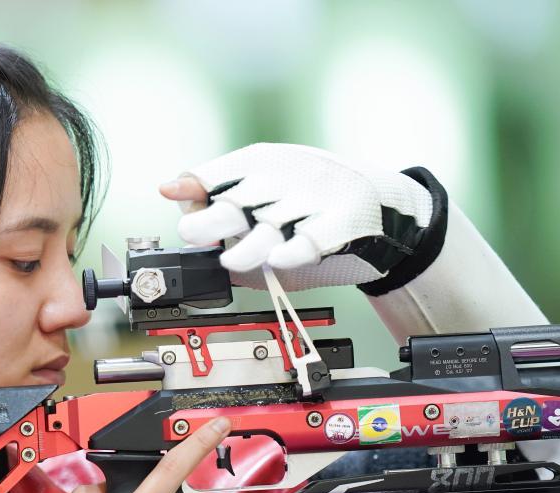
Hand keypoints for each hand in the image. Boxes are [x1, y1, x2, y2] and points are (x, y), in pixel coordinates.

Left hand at [160, 143, 435, 290]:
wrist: (385, 206)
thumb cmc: (313, 203)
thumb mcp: (266, 192)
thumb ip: (220, 199)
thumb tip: (174, 195)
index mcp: (265, 163)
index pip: (222, 172)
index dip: (197, 186)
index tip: (175, 200)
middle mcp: (288, 176)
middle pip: (241, 199)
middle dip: (212, 218)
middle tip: (192, 233)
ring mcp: (317, 198)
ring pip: (273, 225)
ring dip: (249, 247)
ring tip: (230, 260)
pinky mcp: (343, 222)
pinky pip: (314, 238)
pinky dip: (293, 251)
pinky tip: (277, 260)